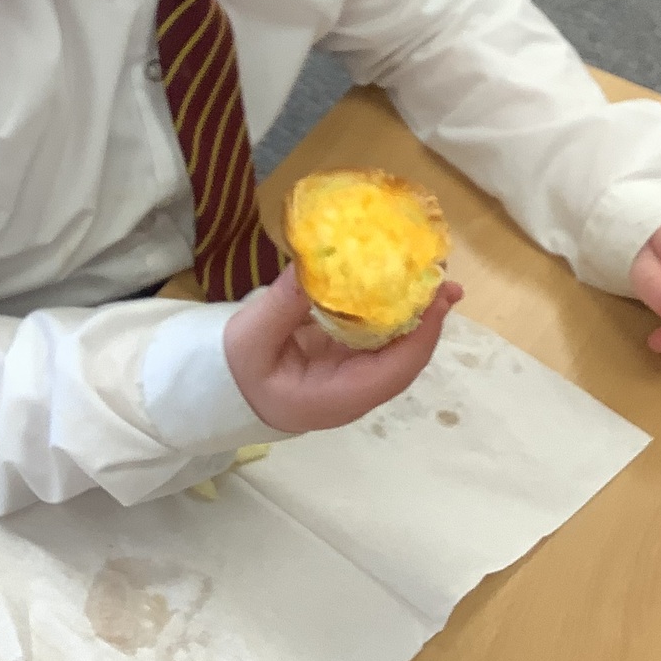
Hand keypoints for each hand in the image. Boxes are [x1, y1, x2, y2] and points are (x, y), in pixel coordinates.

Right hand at [223, 265, 461, 433]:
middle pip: (404, 358)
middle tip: (442, 278)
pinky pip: (374, 337)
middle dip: (426, 318)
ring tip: (427, 275)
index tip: (436, 297)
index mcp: (337, 397)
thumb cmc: (234, 370)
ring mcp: (350, 377)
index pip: (396, 370)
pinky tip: (391, 284)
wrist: (217, 390)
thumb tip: (312, 263)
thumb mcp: (252, 336)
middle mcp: (353, 391)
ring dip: (411, 313)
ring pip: (393, 347)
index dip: (422, 334)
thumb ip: (284, 304)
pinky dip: (387, 311)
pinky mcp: (342, 360)